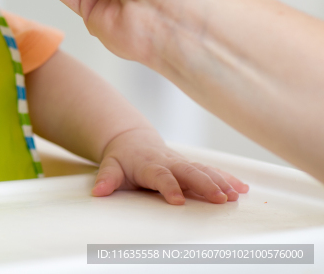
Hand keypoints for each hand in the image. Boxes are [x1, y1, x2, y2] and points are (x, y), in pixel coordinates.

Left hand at [93, 128, 247, 204]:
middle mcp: (169, 162)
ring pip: (204, 170)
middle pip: (189, 172)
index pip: (160, 176)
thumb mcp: (110, 166)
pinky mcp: (191, 165)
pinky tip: (244, 188)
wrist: (132, 140)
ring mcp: (182, 163)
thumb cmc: (122, 158)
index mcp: (149, 164)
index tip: (178, 201)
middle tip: (220, 198)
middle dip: (205, 184)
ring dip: (221, 182)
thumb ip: (106, 179)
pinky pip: (212, 170)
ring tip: (235, 195)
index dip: (169, 187)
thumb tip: (99, 191)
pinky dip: (228, 177)